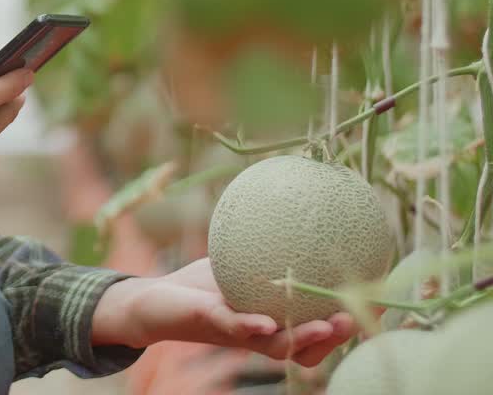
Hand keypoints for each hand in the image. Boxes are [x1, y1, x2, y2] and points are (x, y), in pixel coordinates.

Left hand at [92, 258, 358, 366]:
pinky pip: (235, 327)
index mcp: (278, 319)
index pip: (323, 325)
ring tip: (328, 325)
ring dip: (306, 337)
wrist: (156, 301)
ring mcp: (240, 334)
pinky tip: (265, 322)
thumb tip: (304, 195)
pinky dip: (251, 326)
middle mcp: (265, 333)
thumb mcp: (244, 257)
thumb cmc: (205, 283)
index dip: (352, 318)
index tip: (382, 302)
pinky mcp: (211, 325)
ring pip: (280, 344)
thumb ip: (271, 238)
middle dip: (338, 335)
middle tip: (360, 317)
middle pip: (310, 344)